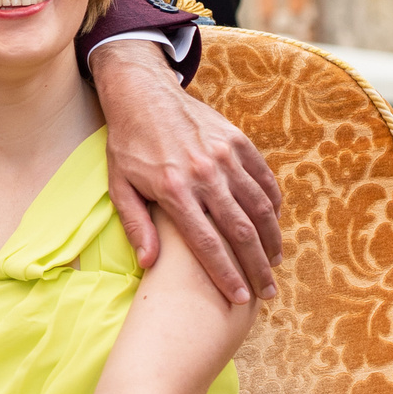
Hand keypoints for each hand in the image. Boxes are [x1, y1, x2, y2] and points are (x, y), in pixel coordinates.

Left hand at [89, 40, 282, 303]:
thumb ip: (137, 224)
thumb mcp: (120, 185)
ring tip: (273, 263)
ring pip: (259, 206)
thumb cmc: (128, 146)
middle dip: (256, 267)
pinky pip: (263, 179)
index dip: (226, 275)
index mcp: (174, 190)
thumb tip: (150, 264)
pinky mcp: (238, 142)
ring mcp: (225, 156)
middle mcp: (204, 174)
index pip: (207, 243)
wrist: (143, 94)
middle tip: (267, 292)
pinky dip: (272, 204)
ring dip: (270, 239)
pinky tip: (272, 224)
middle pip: (240, 230)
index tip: (239, 299)